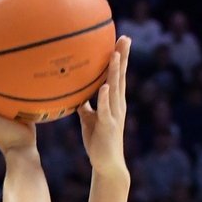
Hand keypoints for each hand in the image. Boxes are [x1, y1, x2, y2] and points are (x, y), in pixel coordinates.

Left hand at [77, 36, 129, 178]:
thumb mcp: (89, 120)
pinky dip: (104, 98)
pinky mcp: (108, 126)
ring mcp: (114, 115)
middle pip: (120, 76)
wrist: (107, 164)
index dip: (119, 58)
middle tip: (125, 37)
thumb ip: (86, 106)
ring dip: (115, 71)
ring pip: (115, 89)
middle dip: (122, 57)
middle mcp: (117, 105)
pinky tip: (105, 86)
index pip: (117, 75)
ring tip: (114, 54)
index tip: (119, 40)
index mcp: (114, 102)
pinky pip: (105, 110)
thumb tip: (76, 95)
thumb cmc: (98, 141)